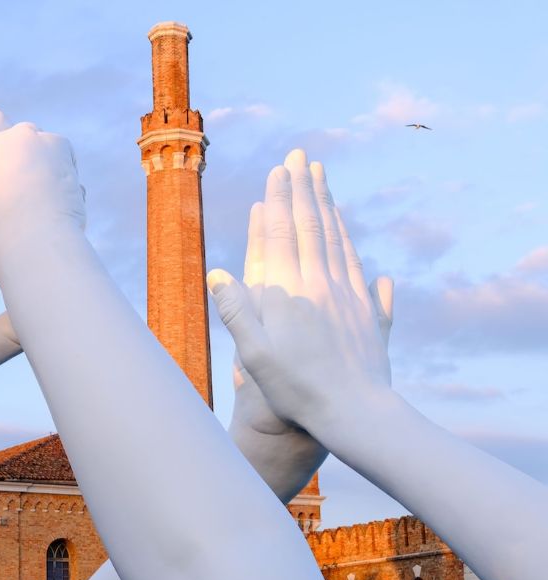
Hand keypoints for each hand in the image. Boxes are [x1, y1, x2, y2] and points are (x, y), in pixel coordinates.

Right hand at [0, 109, 85, 275]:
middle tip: (18, 171)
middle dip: (4, 140)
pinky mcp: (54, 142)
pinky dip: (61, 164)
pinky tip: (60, 191)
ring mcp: (21, 137)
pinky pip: (59, 147)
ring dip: (36, 154)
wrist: (33, 246)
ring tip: (43, 191)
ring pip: (30, 136)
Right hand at [208, 149, 392, 433]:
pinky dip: (349, 242)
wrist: (357, 414)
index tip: (279, 170)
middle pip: (311, 226)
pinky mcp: (368, 313)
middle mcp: (321, 286)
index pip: (282, 235)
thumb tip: (219, 273)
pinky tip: (348, 234)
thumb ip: (238, 312)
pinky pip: (357, 266)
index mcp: (290, 294)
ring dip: (327, 206)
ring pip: (336, 240)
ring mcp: (349, 297)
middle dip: (304, 189)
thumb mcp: (254, 356)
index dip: (279, 200)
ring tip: (322, 180)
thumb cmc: (298, 390)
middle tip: (302, 157)